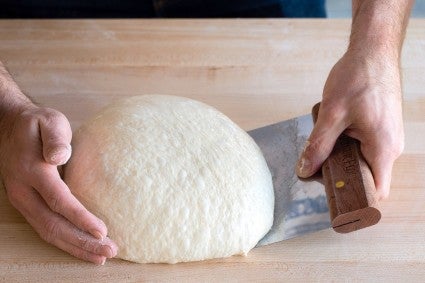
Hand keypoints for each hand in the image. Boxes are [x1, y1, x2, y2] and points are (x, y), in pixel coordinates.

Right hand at [0, 105, 117, 263]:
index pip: (58, 200)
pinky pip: (45, 228)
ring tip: (101, 256)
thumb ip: (55, 138)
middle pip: (53, 224)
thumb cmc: (37, 124)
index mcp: (32, 171)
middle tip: (109, 250)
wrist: (9, 128)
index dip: (80, 217)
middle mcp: (24, 191)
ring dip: (75, 246)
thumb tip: (58, 156)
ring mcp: (22, 200)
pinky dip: (65, 241)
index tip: (102, 230)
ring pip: (48, 231)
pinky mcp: (26, 205)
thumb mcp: (49, 122)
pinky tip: (83, 247)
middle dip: (82, 241)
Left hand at [296, 49, 403, 199]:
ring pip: (361, 161)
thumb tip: (305, 170)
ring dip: (339, 158)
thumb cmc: (358, 77)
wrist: (373, 51)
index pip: (376, 192)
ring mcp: (385, 137)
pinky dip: (345, 145)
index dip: (355, 200)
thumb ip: (318, 145)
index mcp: (383, 148)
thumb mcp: (332, 114)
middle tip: (315, 166)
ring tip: (323, 143)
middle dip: (339, 175)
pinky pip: (362, 147)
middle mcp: (389, 147)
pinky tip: (332, 132)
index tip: (332, 198)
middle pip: (365, 178)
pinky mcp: (379, 128)